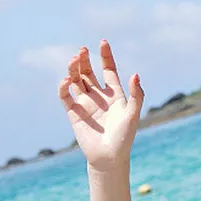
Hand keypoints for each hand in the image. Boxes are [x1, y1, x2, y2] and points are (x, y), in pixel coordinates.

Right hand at [57, 40, 143, 170]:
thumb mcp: (133, 115)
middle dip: (85, 60)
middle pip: (89, 71)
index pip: (108, 69)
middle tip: (82, 50)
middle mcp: (98, 96)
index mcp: (114, 94)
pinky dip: (64, 86)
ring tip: (74, 59)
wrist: (109, 157)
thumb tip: (135, 74)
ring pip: (76, 80)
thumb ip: (136, 95)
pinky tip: (67, 80)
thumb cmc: (124, 138)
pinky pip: (66, 96)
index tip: (103, 42)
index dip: (105, 56)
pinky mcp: (73, 113)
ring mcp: (85, 103)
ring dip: (74, 69)